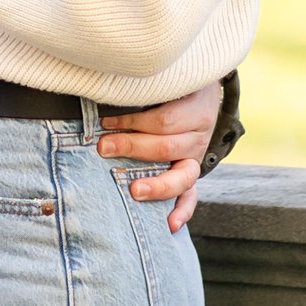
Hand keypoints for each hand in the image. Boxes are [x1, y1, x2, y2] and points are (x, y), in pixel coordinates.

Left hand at [98, 79, 223, 231]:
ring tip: (134, 190)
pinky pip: (192, 198)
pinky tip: (170, 224)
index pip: (163, 120)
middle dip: (133, 148)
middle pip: (167, 146)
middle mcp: (198, 136)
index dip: (132, 121)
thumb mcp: (165, 81)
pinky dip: (182, 211)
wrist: (200, 94)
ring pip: (182, 176)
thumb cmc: (172, 87)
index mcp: (194, 109)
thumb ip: (143, 90)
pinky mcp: (191, 175)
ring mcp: (196, 159)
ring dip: (156, 185)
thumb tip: (104, 91)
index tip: (106, 121)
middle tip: (104, 148)